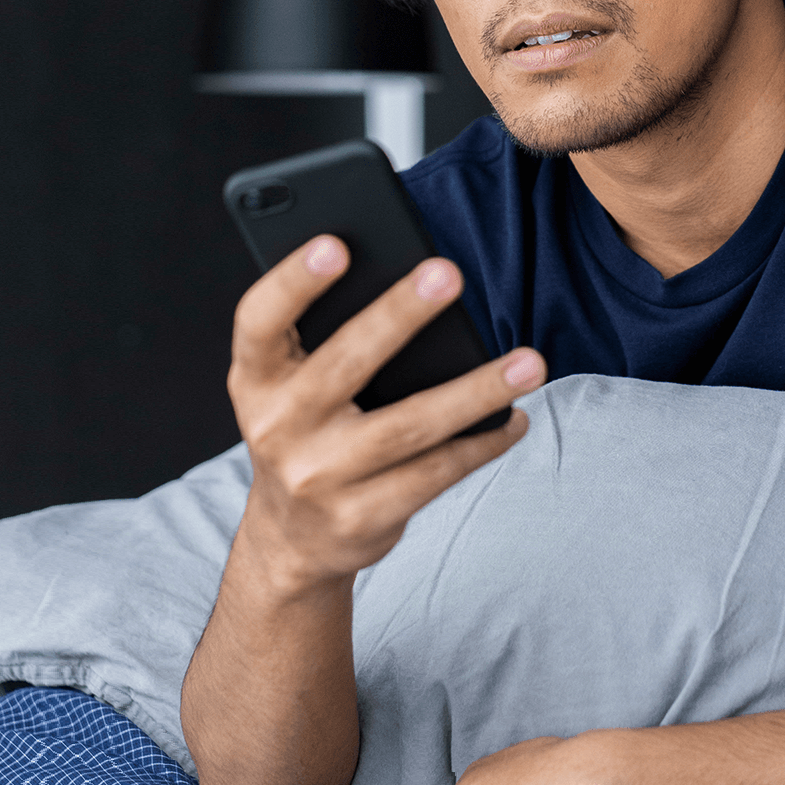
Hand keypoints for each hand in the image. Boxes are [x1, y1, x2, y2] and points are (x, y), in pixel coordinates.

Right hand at [228, 235, 544, 592]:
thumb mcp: (288, 386)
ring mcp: (318, 478)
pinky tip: (514, 418)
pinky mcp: (361, 518)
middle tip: (449, 273)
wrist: (290, 540)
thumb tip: (416, 282)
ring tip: (529, 363)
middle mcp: (276, 428)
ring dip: (475, 391)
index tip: (336, 244)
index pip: (260, 321)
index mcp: (254, 379)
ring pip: (408, 426)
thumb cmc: (305, 431)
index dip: (293, 281)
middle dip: (398, 316)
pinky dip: (481, 444)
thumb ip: (323, 340)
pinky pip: (434, 475)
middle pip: (344, 365)